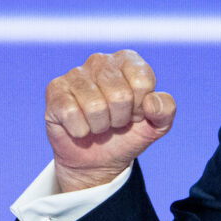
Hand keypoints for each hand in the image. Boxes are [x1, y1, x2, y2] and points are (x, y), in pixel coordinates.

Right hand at [44, 50, 175, 191]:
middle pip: (119, 95)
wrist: (99, 160)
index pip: (141, 82)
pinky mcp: (55, 90)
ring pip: (95, 106)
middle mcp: (101, 61)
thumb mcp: (157, 125)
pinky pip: (71, 112)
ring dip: (100, 126)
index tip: (135, 113)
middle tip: (115, 121)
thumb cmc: (128, 134)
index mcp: (128, 61)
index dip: (140, 107)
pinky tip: (80, 127)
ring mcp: (75, 74)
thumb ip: (165, 110)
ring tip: (99, 124)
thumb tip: (151, 102)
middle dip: (120, 118)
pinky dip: (80, 130)